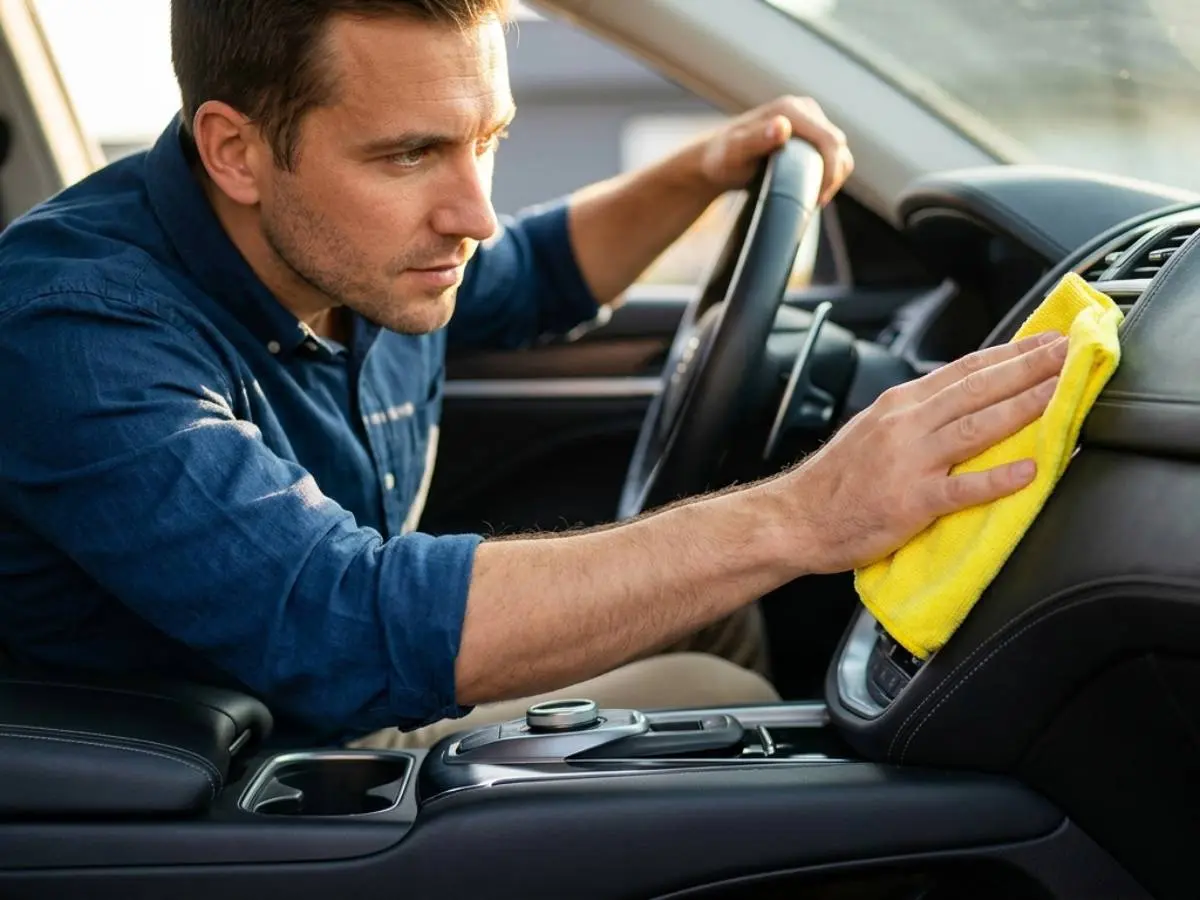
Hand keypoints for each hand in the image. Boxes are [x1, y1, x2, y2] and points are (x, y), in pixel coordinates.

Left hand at [698, 95, 853, 204]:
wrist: (715, 161)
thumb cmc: (721, 159)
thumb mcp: (734, 153)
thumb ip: (756, 139)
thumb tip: (783, 126)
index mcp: (791, 109)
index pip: (830, 140)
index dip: (830, 172)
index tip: (816, 199)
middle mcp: (804, 108)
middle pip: (838, 145)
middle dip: (832, 176)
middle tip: (813, 202)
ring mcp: (809, 119)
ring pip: (839, 150)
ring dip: (833, 176)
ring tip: (813, 199)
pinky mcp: (810, 132)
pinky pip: (832, 153)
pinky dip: (829, 173)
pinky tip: (813, 190)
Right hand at [781, 332, 1069, 573]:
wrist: (796, 518)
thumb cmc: (836, 481)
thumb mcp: (873, 430)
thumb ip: (917, 416)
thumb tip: (963, 404)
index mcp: (900, 405)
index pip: (965, 369)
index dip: (1011, 353)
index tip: (1048, 341)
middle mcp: (906, 425)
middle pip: (979, 389)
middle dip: (1030, 368)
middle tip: (1070, 353)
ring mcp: (910, 462)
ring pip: (977, 427)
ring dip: (1025, 407)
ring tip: (1062, 394)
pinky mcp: (911, 502)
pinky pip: (962, 489)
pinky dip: (996, 479)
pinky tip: (1028, 471)